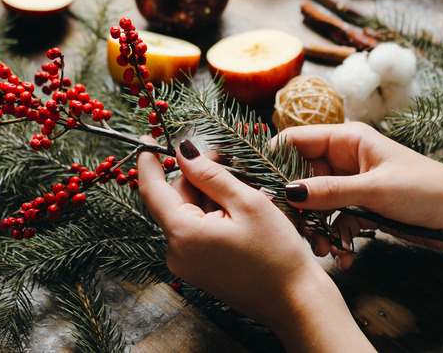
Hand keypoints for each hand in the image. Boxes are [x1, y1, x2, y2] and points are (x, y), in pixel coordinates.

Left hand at [137, 137, 373, 351]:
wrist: (295, 303)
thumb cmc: (277, 254)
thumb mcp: (247, 203)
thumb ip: (210, 174)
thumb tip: (183, 150)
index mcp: (183, 234)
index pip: (151, 189)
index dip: (148, 160)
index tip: (147, 138)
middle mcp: (175, 252)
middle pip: (173, 199)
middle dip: (195, 176)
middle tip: (227, 158)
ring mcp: (185, 264)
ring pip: (186, 213)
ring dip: (207, 195)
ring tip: (242, 191)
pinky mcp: (197, 270)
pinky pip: (195, 231)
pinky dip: (211, 214)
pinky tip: (238, 214)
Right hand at [279, 122, 442, 282]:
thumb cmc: (427, 191)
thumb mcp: (374, 190)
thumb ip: (328, 191)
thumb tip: (288, 192)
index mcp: (347, 139)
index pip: (295, 141)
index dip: (275, 162)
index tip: (262, 191)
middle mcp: (345, 158)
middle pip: (300, 175)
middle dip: (296, 205)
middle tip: (295, 230)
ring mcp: (351, 183)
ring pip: (315, 202)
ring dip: (316, 226)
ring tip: (324, 248)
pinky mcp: (360, 206)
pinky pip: (333, 218)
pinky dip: (333, 235)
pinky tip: (342, 254)